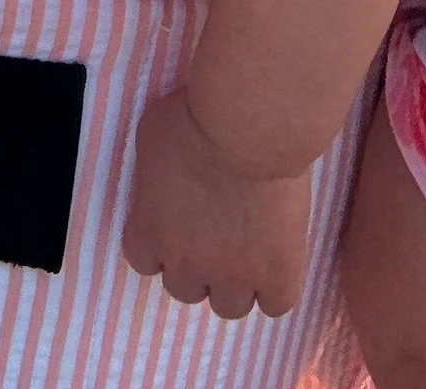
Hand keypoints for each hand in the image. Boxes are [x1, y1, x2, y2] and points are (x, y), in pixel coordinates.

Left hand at [122, 84, 312, 320]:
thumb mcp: (153, 134)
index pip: (145, 261)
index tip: (179, 225)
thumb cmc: (196, 119)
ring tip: (251, 248)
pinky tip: (280, 258)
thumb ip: (154, 171)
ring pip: (229, 307)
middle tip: (217, 233)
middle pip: (185, 290)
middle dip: (198, 265)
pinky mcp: (276, 273)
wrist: (247, 128)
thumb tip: (165, 172)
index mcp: (150, 232)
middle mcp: (187, 264)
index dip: (163, 244)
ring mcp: (233, 274)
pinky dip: (277, 287)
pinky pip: (277, 304)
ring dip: (236, 283)